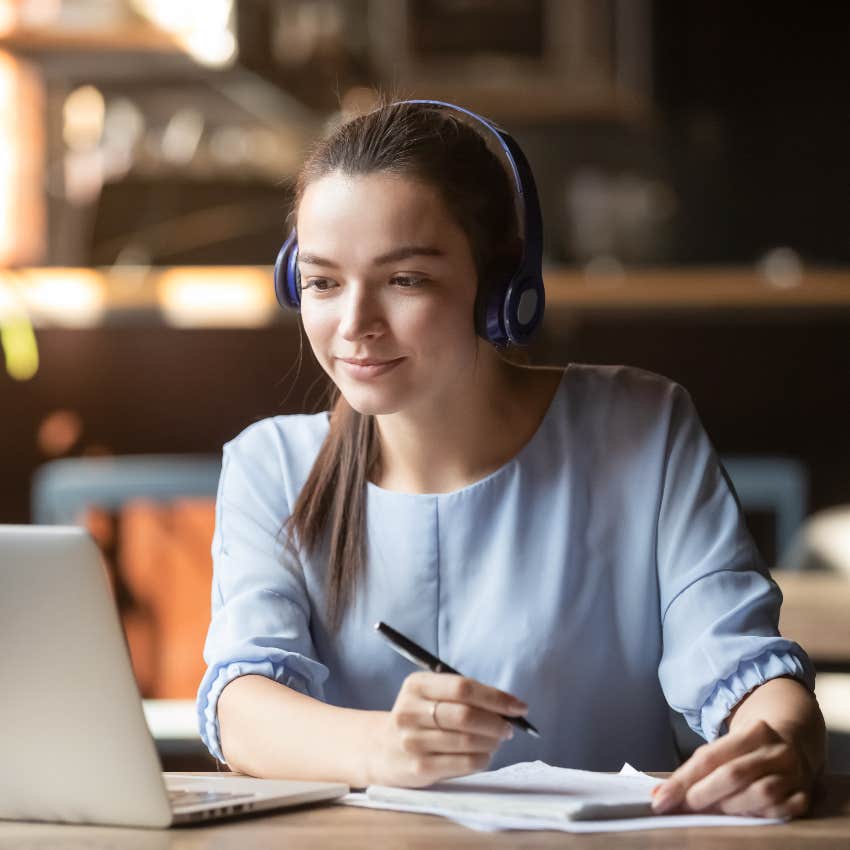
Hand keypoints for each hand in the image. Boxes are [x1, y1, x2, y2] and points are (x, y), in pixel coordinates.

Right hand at [366, 671, 527, 786]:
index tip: (519, 706)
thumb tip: (508, 706)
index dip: (496, 697)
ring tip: (498, 740)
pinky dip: (483, 759)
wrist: (380, 748)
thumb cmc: (418, 716)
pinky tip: (485, 755)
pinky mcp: (419, 768)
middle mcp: (410, 711)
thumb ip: (462, 695)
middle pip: (465, 715)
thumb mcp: (429, 694)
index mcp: (416, 685)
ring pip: (467, 741)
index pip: (463, 687)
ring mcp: (412, 741)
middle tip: (509, 727)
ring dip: (492, 741)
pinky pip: (463, 763)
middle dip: (496, 722)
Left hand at [652, 719, 812, 817]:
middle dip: (703, 794)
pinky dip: (758, 816)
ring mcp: (794, 774)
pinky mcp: (804, 796)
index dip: (682, 780)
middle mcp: (776, 751)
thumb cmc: (748, 748)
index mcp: (754, 731)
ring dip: (730, 807)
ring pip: (759, 794)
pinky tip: (743, 817)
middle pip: (733, 774)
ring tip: (713, 812)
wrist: (795, 742)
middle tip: (684, 808)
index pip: (710, 757)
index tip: (660, 799)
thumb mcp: (727, 746)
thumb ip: (698, 768)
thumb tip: (660, 794)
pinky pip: (780, 812)